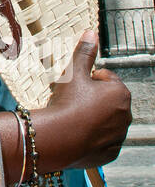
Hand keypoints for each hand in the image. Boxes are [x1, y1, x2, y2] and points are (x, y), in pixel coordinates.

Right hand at [36, 30, 130, 171]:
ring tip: (73, 117)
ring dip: (93, 117)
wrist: (60, 138)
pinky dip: (93, 136)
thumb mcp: (74, 73)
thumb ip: (85, 53)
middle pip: (107, 100)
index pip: (106, 79)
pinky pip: (103, 141)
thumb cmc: (68, 102)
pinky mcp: (111, 153)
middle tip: (72, 100)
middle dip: (92, 98)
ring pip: (105, 121)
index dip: (88, 79)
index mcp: (120, 93)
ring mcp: (119, 135)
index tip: (75, 85)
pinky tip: (78, 132)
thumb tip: (92, 33)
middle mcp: (125, 115)